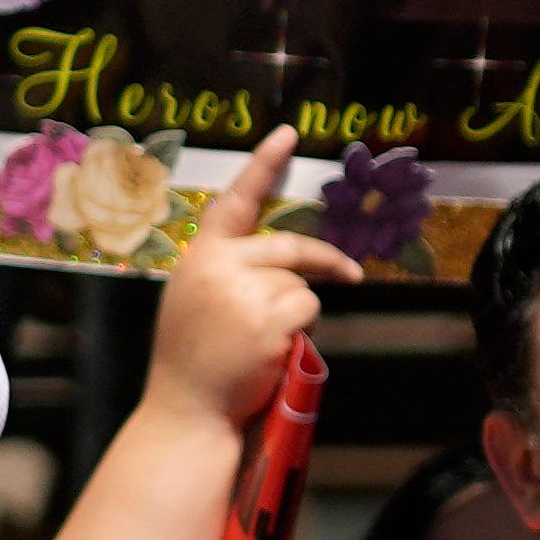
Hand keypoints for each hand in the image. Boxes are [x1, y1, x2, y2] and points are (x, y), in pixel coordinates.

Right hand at [136, 130, 357, 433]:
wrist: (187, 407)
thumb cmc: (198, 356)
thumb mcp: (199, 299)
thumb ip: (231, 271)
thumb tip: (291, 263)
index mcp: (199, 257)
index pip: (236, 201)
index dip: (263, 165)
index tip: (288, 132)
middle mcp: (217, 267)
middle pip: (290, 247)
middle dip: (326, 260)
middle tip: (353, 274)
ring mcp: (240, 293)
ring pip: (302, 285)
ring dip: (298, 311)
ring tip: (260, 339)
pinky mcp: (265, 321)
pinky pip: (308, 310)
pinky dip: (302, 329)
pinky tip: (271, 350)